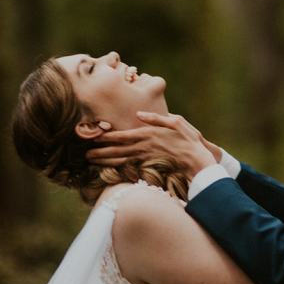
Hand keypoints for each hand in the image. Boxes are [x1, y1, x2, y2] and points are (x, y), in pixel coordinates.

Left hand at [85, 112, 215, 178]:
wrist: (198, 161)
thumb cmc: (189, 140)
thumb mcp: (176, 122)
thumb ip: (156, 118)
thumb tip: (139, 114)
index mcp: (148, 134)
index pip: (123, 136)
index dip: (106, 137)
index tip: (93, 136)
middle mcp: (144, 147)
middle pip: (117, 150)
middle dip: (100, 152)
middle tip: (85, 155)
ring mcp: (146, 159)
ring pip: (120, 161)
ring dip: (105, 161)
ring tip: (91, 162)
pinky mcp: (149, 167)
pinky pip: (129, 168)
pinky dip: (116, 168)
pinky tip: (108, 169)